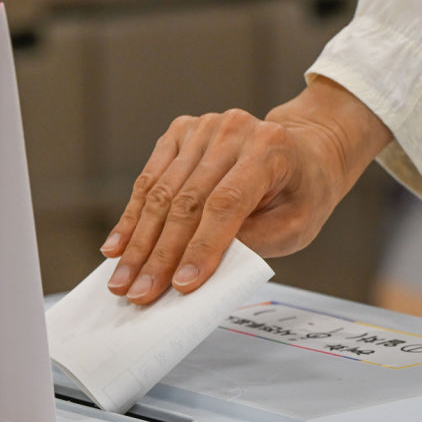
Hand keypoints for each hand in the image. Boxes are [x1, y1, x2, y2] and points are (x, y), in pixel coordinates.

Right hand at [101, 76, 392, 304]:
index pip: (226, 203)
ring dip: (138, 243)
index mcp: (270, 149)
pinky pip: (148, 180)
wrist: (303, 150)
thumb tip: (194, 268)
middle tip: (139, 293)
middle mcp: (232, 130)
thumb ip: (251, 243)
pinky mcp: (179, 134)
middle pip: (186, 201)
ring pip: (160, 193)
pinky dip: (131, 218)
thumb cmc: (302, 192)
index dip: (201, 247)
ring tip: (121, 280)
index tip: (181, 285)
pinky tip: (117, 247)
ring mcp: (202, 128)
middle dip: (160, 255)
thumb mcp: (295, 226)